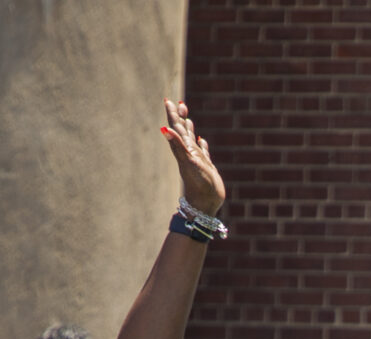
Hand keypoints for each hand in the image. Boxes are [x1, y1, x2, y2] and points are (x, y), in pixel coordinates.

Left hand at [160, 99, 224, 215]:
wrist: (205, 206)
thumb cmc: (198, 186)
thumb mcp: (188, 163)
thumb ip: (177, 145)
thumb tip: (164, 129)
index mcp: (185, 149)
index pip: (176, 127)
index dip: (172, 114)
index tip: (168, 100)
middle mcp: (189, 152)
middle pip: (183, 131)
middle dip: (180, 116)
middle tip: (178, 102)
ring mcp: (197, 160)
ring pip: (191, 140)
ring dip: (189, 128)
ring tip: (187, 117)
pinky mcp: (206, 168)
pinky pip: (203, 152)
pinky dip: (202, 145)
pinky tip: (202, 140)